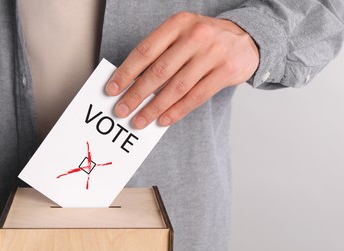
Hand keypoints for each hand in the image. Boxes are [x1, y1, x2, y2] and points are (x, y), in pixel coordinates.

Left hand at [106, 12, 258, 128]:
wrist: (246, 39)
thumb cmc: (205, 40)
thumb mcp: (182, 34)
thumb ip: (160, 53)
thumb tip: (132, 83)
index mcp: (178, 24)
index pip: (145, 51)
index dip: (126, 73)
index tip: (112, 89)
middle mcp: (195, 36)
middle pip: (159, 71)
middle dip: (136, 94)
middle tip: (122, 110)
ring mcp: (212, 54)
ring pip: (176, 87)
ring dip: (154, 108)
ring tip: (140, 120)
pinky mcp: (226, 72)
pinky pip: (196, 97)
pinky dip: (177, 111)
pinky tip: (163, 120)